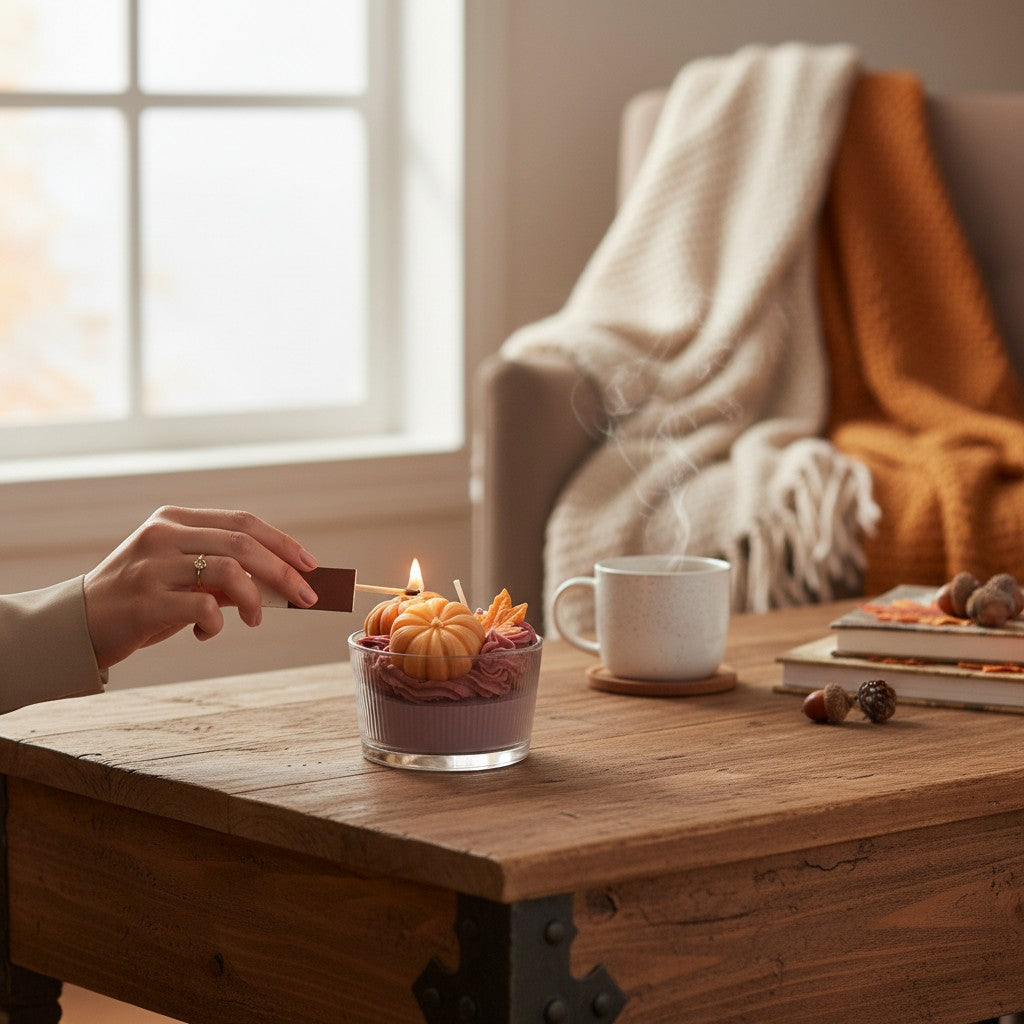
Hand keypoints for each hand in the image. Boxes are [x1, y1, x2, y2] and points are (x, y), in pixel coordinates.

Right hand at [83, 506, 319, 669]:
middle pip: (243, 544)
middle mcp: (162, 535)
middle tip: (307, 597)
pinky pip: (204, 606)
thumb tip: (284, 584)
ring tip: (254, 619)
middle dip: (284, 572)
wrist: (77, 626)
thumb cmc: (140, 601)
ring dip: (255, 599)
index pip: (243, 522)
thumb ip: (226, 576)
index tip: (311, 565)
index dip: (282, 543)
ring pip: (229, 571)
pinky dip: (216, 623)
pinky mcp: (145, 600)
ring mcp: (152, 566)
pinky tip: (205, 632)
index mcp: (174, 520)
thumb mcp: (182, 579)